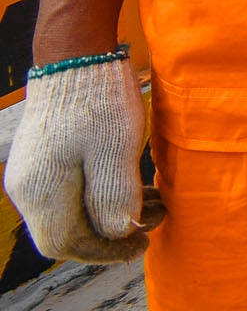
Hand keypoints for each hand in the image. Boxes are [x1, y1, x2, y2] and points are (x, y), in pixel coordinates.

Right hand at [3, 57, 161, 263]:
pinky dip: (101, 199)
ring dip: (111, 216)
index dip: (106, 250)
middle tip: (154, 221)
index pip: (68, 243)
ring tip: (156, 203)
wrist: (77, 60)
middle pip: (67, 234)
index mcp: (42, 191)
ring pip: (70, 214)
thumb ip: (115, 196)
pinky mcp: (42, 162)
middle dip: (111, 234)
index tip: (143, 242)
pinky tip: (135, 187)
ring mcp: (32, 175)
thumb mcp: (117, 150)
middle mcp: (28, 189)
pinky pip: (68, 195)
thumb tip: (118, 232)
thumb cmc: (99, 103)